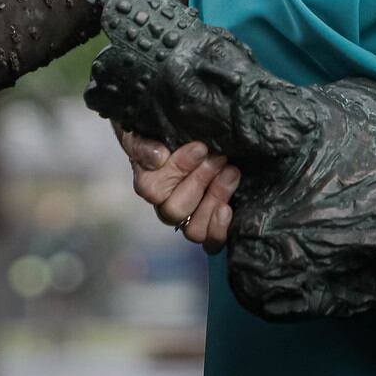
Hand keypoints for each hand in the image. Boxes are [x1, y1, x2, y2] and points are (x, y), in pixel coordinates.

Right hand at [112, 122, 240, 253]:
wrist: (189, 135)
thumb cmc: (165, 135)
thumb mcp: (146, 133)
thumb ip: (144, 145)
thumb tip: (158, 157)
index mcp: (148, 184)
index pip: (153, 189)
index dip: (178, 168)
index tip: (200, 147)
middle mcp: (166, 206)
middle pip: (175, 210)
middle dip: (200, 180)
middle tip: (218, 158)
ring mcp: (188, 218)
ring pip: (194, 230)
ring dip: (214, 200)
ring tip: (230, 173)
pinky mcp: (210, 224)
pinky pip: (210, 241)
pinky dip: (218, 229)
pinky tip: (227, 209)